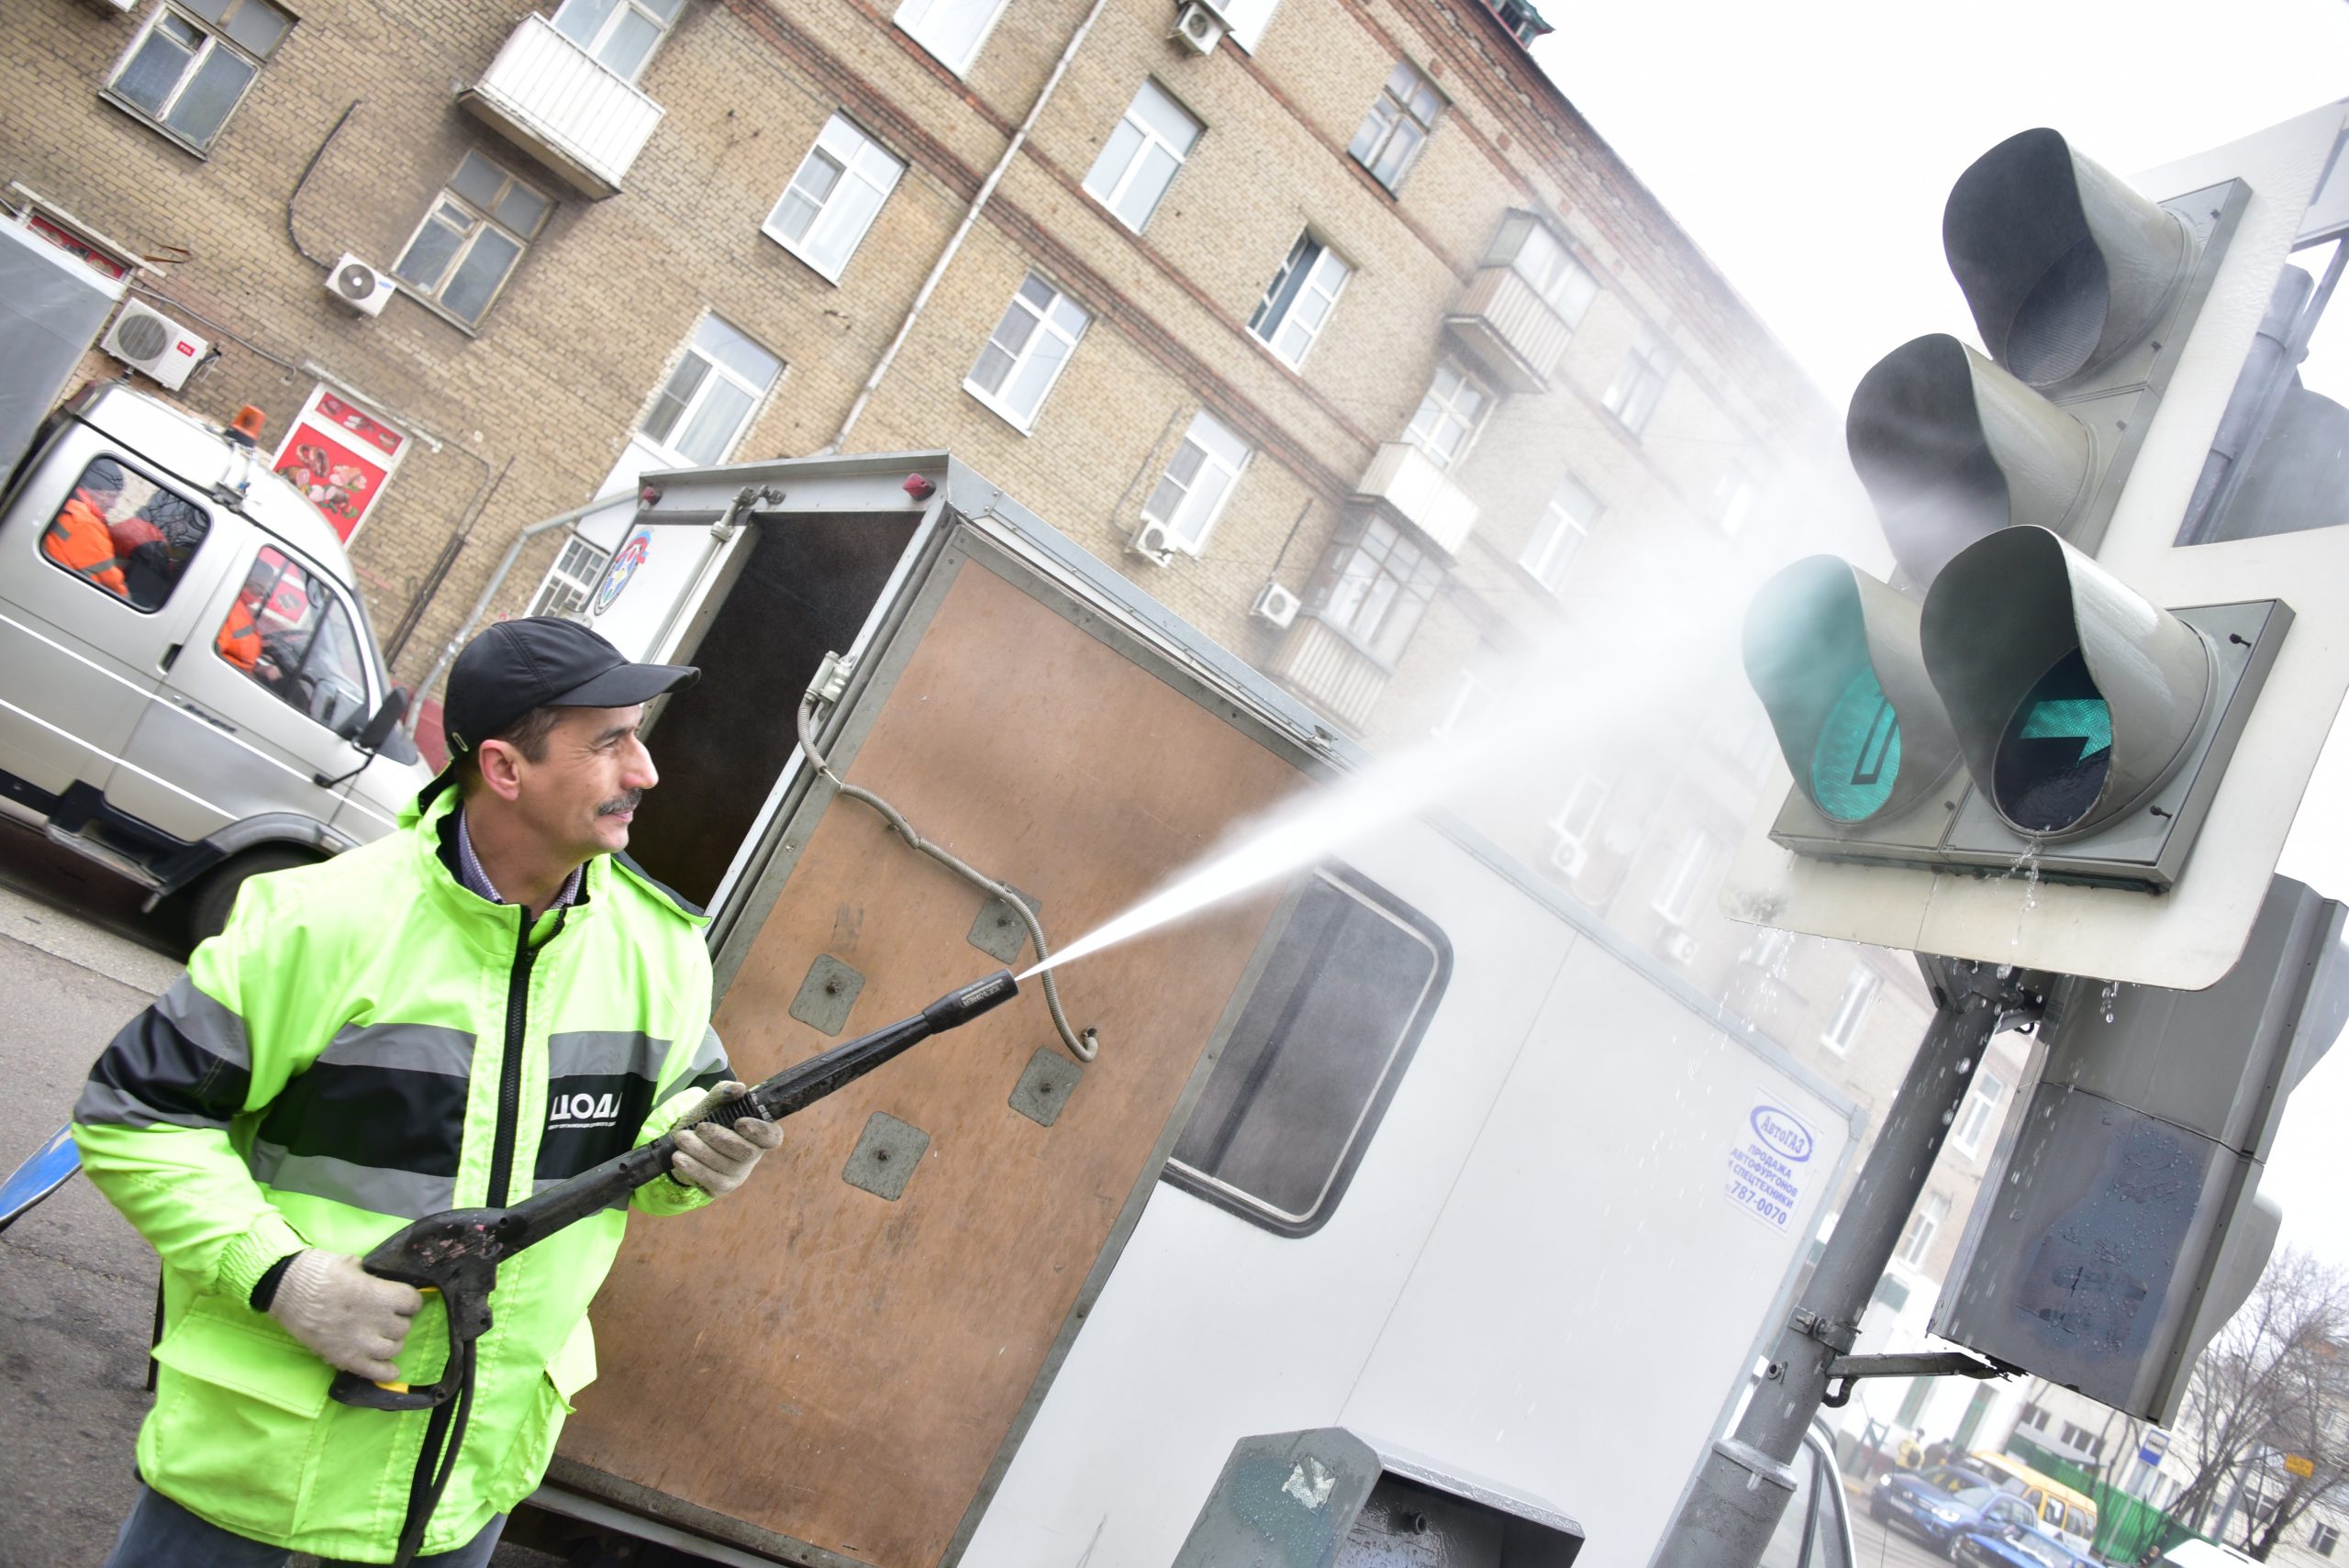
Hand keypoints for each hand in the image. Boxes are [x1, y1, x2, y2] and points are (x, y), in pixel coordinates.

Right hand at [266, 1249, 423, 1380]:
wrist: (284, 1288)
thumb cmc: (318, 1270)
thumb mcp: (352, 1263)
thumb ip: (373, 1277)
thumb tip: (383, 1282)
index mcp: (378, 1294)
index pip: (412, 1302)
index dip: (408, 1301)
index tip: (400, 1301)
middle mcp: (374, 1320)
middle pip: (403, 1327)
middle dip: (397, 1321)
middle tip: (385, 1318)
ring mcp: (359, 1342)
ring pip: (394, 1349)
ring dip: (390, 1343)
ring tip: (380, 1337)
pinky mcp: (344, 1358)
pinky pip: (375, 1372)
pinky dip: (385, 1371)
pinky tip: (388, 1368)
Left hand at [670, 1085, 784, 1198]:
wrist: (686, 1143)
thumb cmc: (708, 1120)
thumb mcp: (713, 1104)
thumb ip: (724, 1092)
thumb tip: (738, 1088)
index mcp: (758, 1134)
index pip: (772, 1137)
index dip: (759, 1131)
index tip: (739, 1122)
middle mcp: (753, 1156)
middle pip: (746, 1152)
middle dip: (721, 1139)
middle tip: (700, 1128)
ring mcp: (738, 1174)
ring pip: (724, 1165)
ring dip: (700, 1150)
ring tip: (682, 1138)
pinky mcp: (721, 1187)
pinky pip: (708, 1179)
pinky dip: (692, 1167)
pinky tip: (679, 1157)